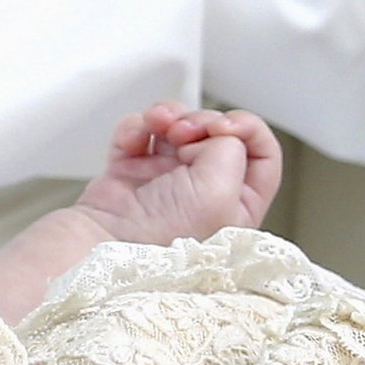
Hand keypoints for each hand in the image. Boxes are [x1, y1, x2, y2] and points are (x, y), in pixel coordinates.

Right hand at [75, 101, 281, 244]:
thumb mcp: (220, 190)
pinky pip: (140, 133)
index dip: (248, 130)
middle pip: (219, 134)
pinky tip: (134, 140)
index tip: (226, 126)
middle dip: (202, 122)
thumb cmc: (162, 237)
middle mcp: (207, 192)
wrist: (100, 246)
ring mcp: (169, 180)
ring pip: (179, 128)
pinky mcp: (133, 172)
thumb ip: (232, 149)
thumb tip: (218, 134)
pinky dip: (137, 128)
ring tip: (159, 125)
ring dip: (170, 117)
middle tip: (186, 132)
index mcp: (239, 204)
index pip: (263, 154)